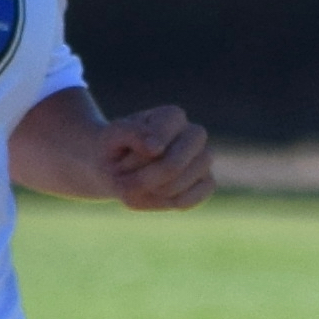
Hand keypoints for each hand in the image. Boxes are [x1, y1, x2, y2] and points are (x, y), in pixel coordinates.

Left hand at [89, 102, 213, 210]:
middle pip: (175, 164)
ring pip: (181, 184)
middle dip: (144, 180)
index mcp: (173, 116)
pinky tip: (152, 195)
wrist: (116, 170)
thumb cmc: (114, 148)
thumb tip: (156, 148)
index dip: (145, 150)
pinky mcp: (207, 182)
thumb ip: (132, 134)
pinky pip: (193, 198)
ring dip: (153, 191)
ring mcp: (203, 159)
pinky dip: (168, 202)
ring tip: (135, 187)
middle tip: (123, 185)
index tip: (125, 155)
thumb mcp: (112, 136)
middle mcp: (193, 134)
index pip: (165, 134)